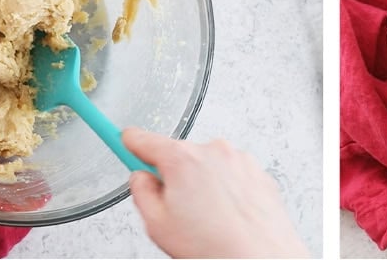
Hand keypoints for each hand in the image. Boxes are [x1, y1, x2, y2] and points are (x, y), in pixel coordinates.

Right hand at [121, 128, 308, 257]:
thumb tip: (140, 179)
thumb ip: (141, 193)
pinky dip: (227, 191)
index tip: (126, 139)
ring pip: (208, 167)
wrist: (260, 258)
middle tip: (180, 211)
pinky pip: (232, 176)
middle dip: (176, 178)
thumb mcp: (157, 224)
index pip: (144, 140)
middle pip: (180, 156)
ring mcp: (239, 159)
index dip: (131, 143)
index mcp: (182, 159)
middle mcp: (213, 151)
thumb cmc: (215, 246)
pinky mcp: (257, 172)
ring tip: (210, 220)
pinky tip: (227, 217)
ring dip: (204, 186)